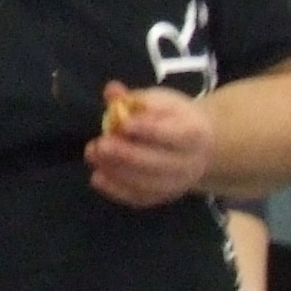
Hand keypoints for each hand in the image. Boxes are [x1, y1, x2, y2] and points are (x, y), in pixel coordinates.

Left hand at [86, 84, 213, 208]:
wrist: (197, 147)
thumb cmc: (174, 118)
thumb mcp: (161, 100)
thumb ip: (136, 98)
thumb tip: (112, 91)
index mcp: (195, 133)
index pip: (172, 135)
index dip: (148, 130)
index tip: (123, 125)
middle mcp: (190, 163)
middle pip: (157, 163)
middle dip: (125, 155)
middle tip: (100, 144)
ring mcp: (177, 184)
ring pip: (146, 184)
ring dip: (116, 171)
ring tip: (93, 155)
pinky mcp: (163, 197)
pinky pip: (139, 198)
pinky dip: (116, 190)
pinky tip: (97, 177)